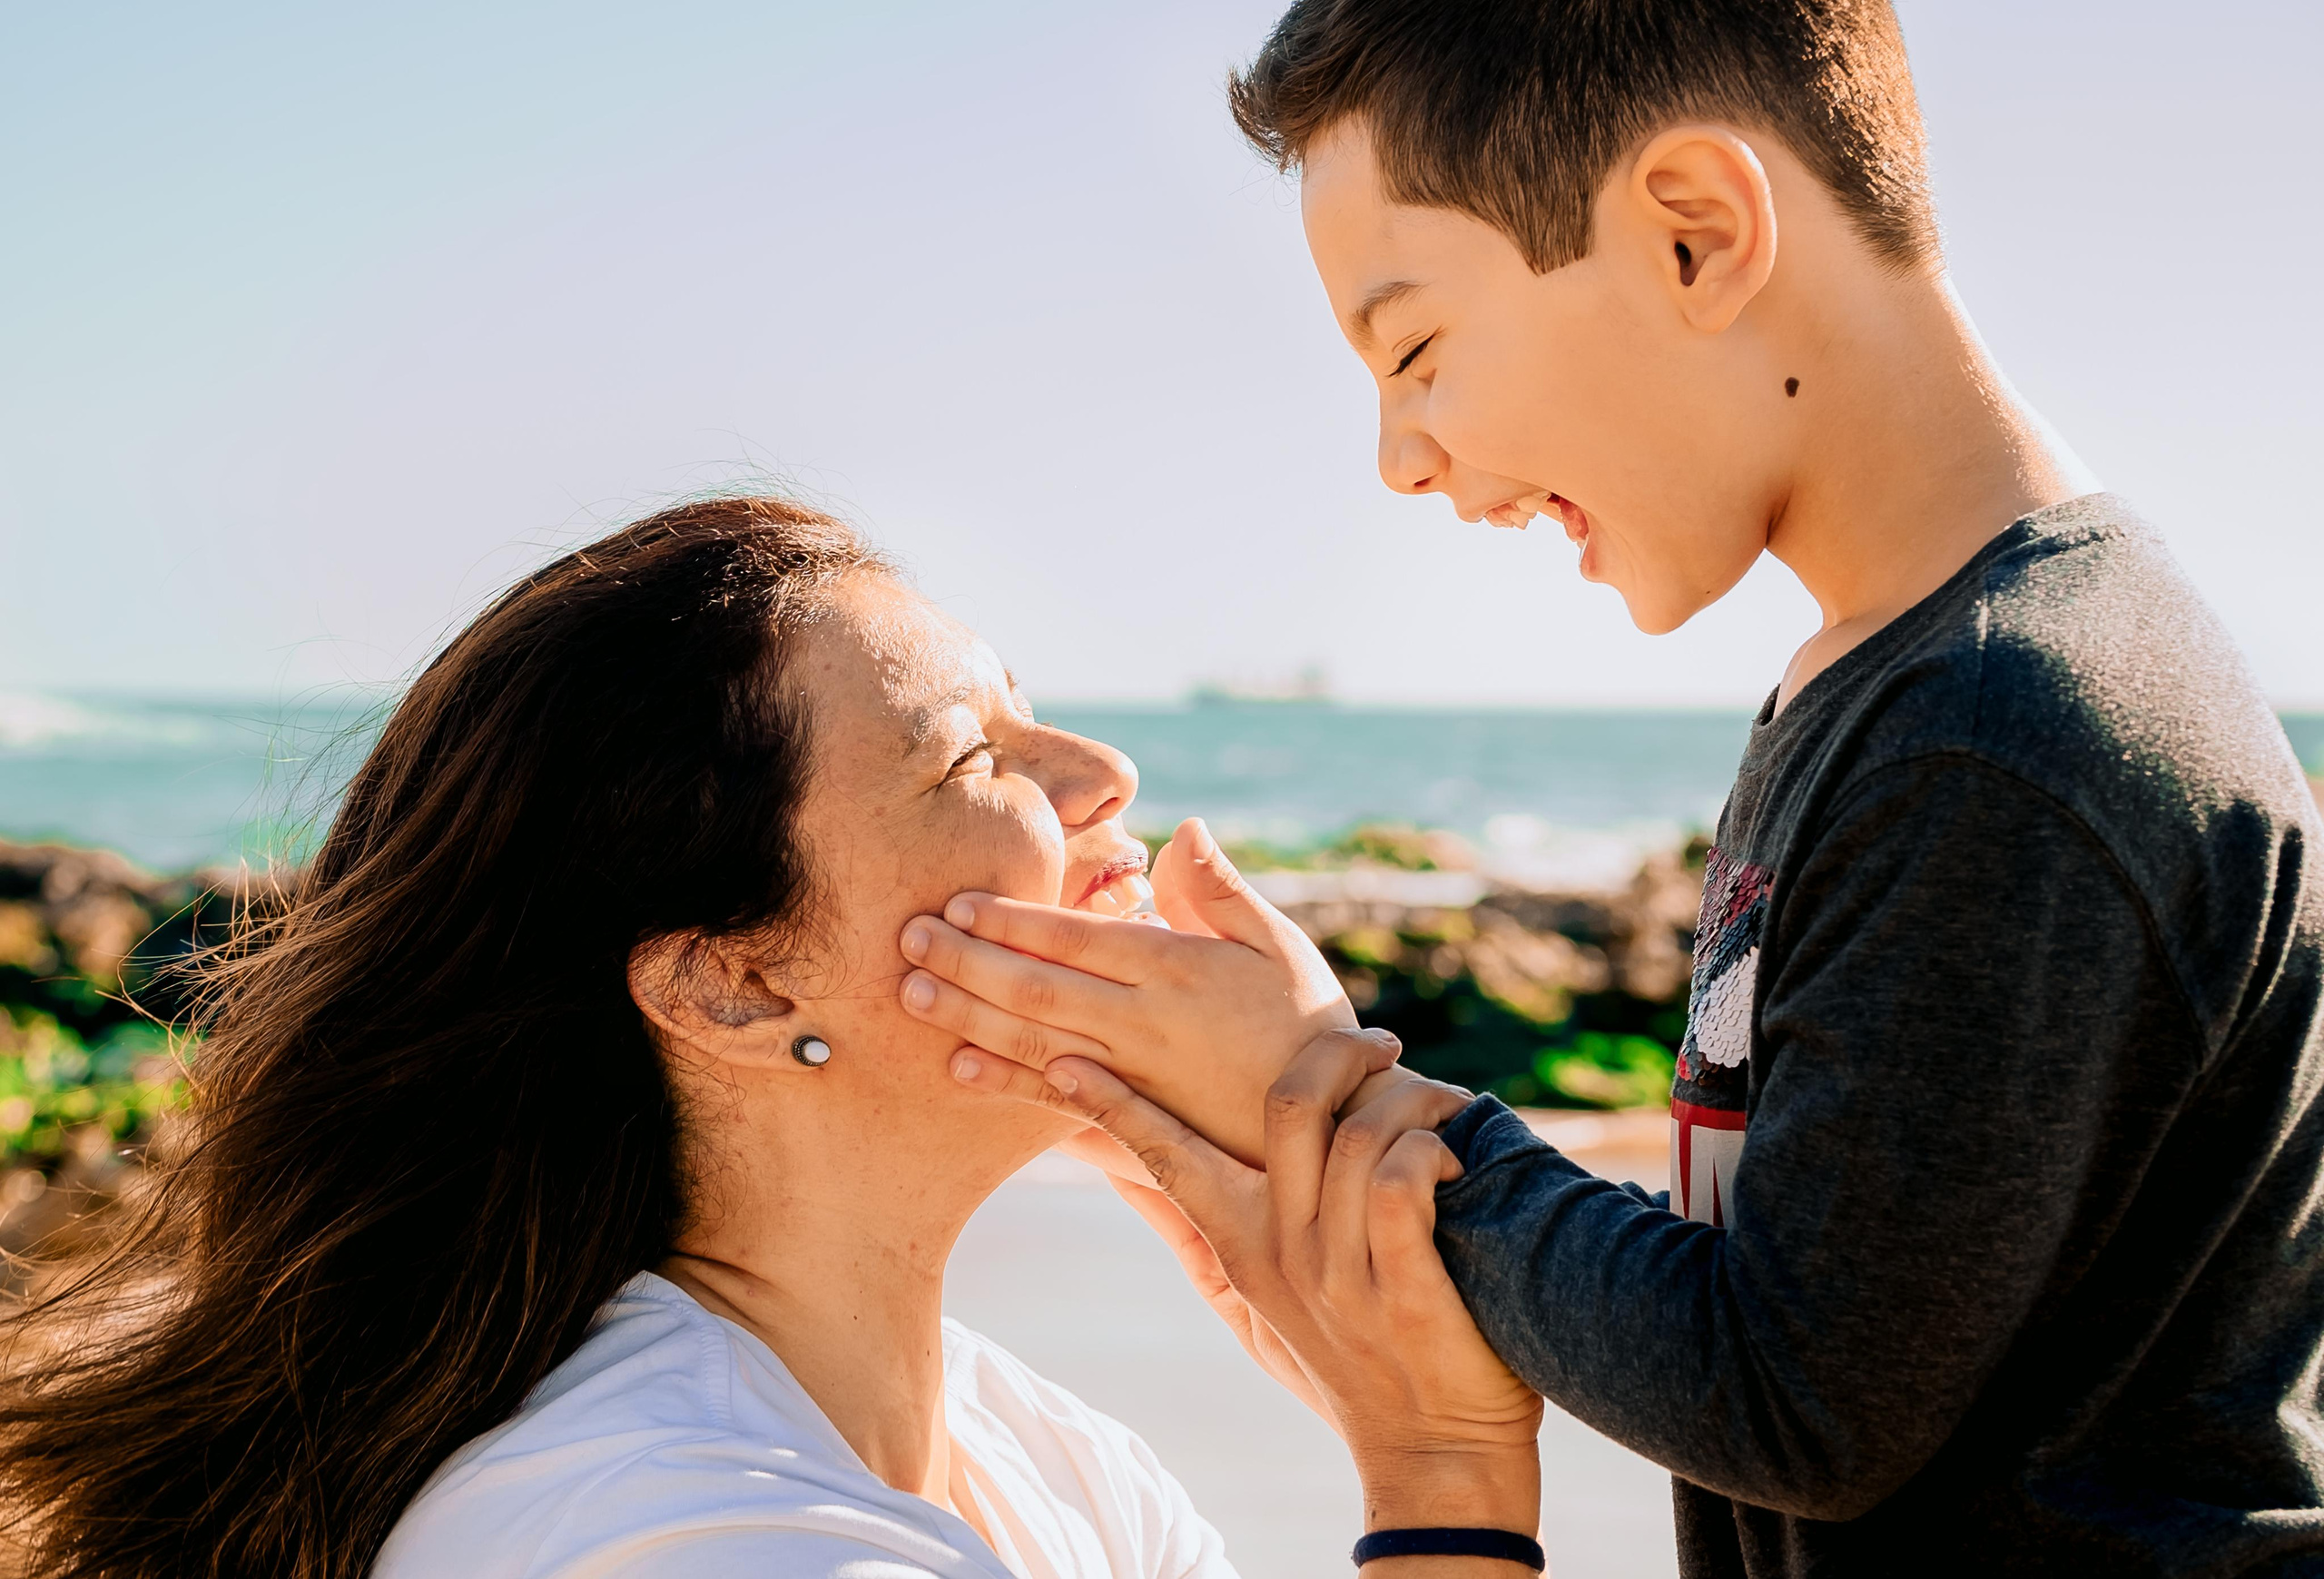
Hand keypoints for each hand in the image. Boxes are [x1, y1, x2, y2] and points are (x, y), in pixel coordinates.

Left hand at [899, 817, 1359, 1165]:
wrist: (1336, 1130)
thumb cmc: (1309, 1027)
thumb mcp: (1279, 946)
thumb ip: (1221, 891)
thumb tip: (1183, 829)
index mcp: (1179, 969)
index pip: (1078, 938)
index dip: (1015, 919)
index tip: (959, 900)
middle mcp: (1149, 1023)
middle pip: (1041, 986)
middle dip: (969, 959)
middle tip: (907, 935)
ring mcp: (1138, 1079)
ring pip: (1036, 1041)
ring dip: (969, 1015)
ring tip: (912, 991)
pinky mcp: (1138, 1124)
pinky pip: (1059, 1101)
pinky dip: (1006, 1084)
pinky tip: (957, 1068)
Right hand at [973, 1027, 1545, 1537]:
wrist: (1432, 1459)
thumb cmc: (1350, 1369)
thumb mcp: (1250, 1306)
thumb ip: (1192, 1233)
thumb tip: (1127, 1169)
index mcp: (1237, 1243)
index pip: (1161, 1155)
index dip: (1111, 1103)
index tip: (1064, 1060)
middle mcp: (1280, 1250)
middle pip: (1287, 1102)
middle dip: (1337, 1049)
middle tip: (1378, 1044)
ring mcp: (1338, 1273)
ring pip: (1358, 1132)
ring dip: (1410, 1102)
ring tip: (1439, 1107)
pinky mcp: (1402, 1290)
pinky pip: (1399, 1180)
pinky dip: (1429, 1150)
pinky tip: (1450, 1161)